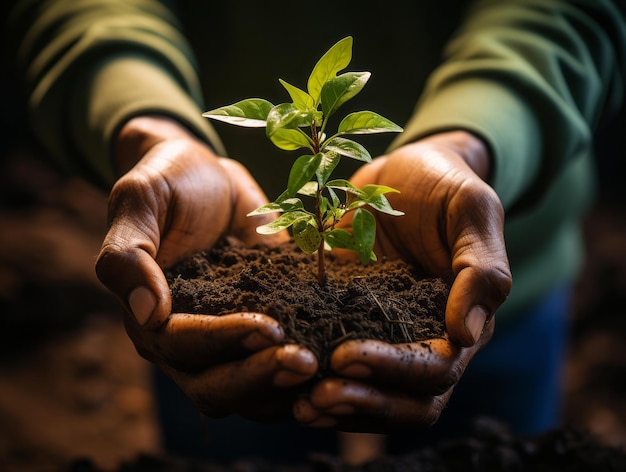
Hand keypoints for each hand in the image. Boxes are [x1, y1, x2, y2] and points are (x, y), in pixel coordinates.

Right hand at [96, 116, 316, 420]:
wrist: (208, 175)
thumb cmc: (169, 181)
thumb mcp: (140, 200)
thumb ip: (128, 253)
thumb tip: (147, 313)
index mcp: (152, 317)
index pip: (183, 347)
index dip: (224, 342)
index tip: (269, 327)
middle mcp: (188, 341)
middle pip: (216, 385)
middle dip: (261, 376)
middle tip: (306, 362)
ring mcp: (228, 339)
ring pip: (249, 389)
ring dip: (284, 387)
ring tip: (324, 369)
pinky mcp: (264, 327)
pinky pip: (279, 363)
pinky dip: (305, 374)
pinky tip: (339, 361)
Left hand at [293, 131, 510, 430]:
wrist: (401, 172)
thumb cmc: (444, 185)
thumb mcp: (471, 211)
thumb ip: (481, 269)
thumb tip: (465, 336)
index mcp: (460, 321)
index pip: (436, 370)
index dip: (395, 371)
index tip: (346, 356)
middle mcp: (424, 339)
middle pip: (406, 402)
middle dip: (363, 403)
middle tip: (316, 398)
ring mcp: (385, 335)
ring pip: (372, 393)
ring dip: (339, 406)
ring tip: (298, 404)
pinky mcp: (348, 321)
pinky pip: (336, 364)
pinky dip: (315, 379)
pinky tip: (280, 376)